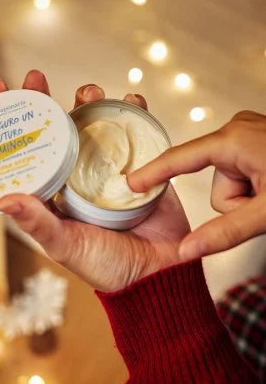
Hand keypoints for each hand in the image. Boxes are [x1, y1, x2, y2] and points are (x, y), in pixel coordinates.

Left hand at [0, 70, 189, 291]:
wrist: (155, 274)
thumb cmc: (106, 265)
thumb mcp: (65, 246)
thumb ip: (38, 223)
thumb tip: (4, 200)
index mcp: (54, 191)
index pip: (24, 151)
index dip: (8, 123)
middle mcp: (76, 175)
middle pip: (55, 130)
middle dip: (45, 101)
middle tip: (36, 77)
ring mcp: (107, 168)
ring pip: (93, 124)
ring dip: (88, 101)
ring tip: (88, 91)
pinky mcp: (139, 165)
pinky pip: (134, 132)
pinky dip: (133, 113)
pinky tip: (131, 100)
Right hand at [129, 110, 265, 260]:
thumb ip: (225, 232)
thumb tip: (184, 252)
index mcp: (233, 141)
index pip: (179, 160)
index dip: (152, 173)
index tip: (130, 182)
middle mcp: (237, 131)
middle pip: (212, 181)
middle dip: (235, 202)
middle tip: (265, 204)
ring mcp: (249, 135)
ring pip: (228, 182)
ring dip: (248, 198)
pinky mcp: (257, 143)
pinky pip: (241, 174)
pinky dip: (255, 189)